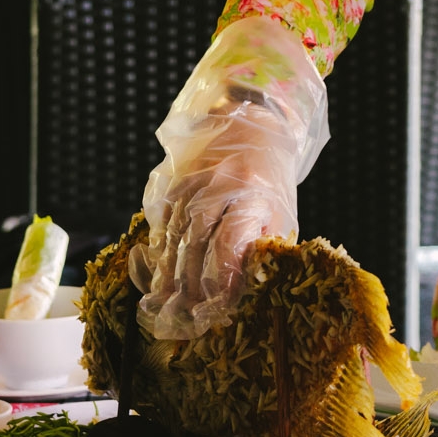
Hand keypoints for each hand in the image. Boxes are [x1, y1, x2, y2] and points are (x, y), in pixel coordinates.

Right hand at [130, 111, 301, 338]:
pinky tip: (157, 271)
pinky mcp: (173, 179)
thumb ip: (262, 246)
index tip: (218, 305)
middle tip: (186, 314)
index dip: (221, 279)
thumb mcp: (280, 211)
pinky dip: (158, 248)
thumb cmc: (271, 177)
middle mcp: (217, 186)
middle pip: (195, 242)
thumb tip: (243, 287)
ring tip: (166, 302)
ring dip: (168, 272)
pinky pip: (160, 219)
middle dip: (189, 283)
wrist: (253, 122)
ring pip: (172, 232)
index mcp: (250, 194)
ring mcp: (190, 181)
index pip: (228, 244)